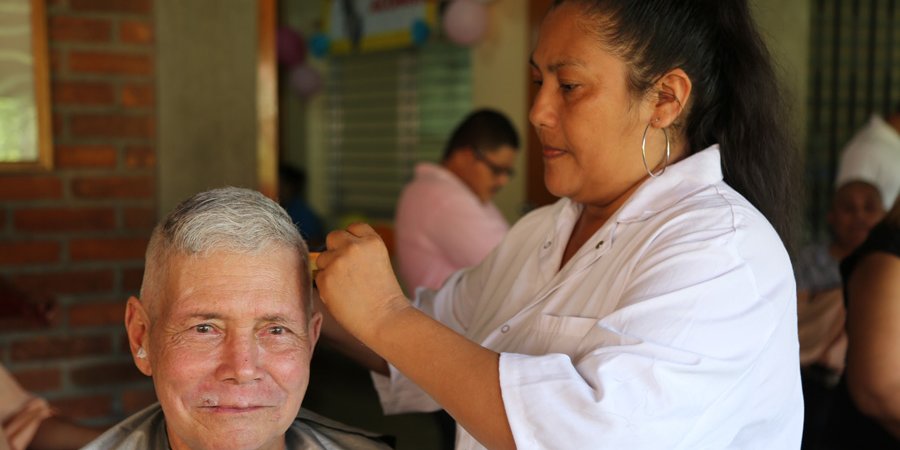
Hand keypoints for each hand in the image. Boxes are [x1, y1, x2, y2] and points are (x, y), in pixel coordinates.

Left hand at [314, 223, 409, 341]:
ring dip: (329, 269)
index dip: (351, 239)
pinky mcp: (325, 278)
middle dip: (336, 250)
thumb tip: (333, 251)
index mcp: (372, 241)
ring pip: (322, 258)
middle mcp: (354, 247)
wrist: (385, 319)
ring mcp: (338, 261)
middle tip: (345, 269)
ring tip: (346, 287)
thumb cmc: (384, 295)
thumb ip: (359, 251)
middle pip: (333, 237)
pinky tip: (341, 296)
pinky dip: (326, 286)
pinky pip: (318, 277)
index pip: (353, 227)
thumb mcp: (378, 261)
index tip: (355, 253)